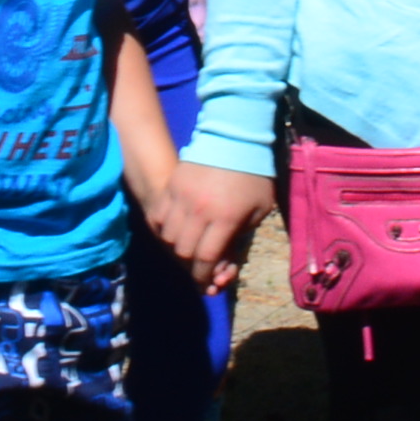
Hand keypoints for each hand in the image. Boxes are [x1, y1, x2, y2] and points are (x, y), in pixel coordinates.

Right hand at [161, 161, 273, 286]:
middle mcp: (200, 211)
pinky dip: (164, 228)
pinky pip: (160, 215)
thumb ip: (242, 235)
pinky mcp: (173, 185)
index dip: (203, 275)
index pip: (206, 258)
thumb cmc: (254, 175)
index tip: (206, 282)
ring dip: (177, 247)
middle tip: (197, 267)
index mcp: (225, 219)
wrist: (236, 137)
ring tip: (187, 248)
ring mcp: (182, 197)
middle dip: (190, 266)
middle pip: (184, 251)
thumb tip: (225, 257)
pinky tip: (174, 230)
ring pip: (169, 235)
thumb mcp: (259, 209)